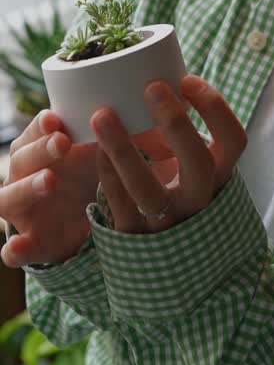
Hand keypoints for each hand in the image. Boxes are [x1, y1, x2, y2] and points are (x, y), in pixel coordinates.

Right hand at [0, 110, 174, 266]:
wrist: (80, 220)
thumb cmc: (95, 173)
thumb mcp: (111, 153)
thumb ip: (131, 136)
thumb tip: (167, 114)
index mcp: (45, 148)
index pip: (36, 131)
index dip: (43, 124)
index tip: (59, 119)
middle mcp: (28, 175)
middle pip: (23, 159)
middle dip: (41, 149)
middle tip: (64, 142)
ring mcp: (25, 210)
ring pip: (10, 198)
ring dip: (27, 188)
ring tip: (50, 180)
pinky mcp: (33, 243)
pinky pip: (16, 250)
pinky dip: (16, 249)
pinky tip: (18, 247)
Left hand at [91, 75, 246, 232]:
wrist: (167, 254)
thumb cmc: (177, 187)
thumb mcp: (193, 164)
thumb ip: (182, 132)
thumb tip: (156, 79)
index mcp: (219, 175)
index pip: (233, 139)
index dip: (214, 107)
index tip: (187, 80)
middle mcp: (200, 200)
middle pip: (196, 161)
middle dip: (174, 121)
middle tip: (151, 87)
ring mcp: (169, 222)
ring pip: (146, 187)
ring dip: (122, 147)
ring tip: (102, 114)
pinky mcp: (135, 236)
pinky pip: (117, 201)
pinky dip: (106, 170)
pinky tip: (97, 147)